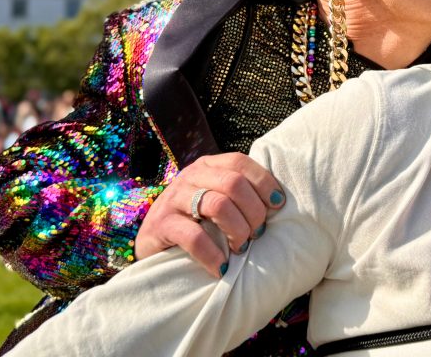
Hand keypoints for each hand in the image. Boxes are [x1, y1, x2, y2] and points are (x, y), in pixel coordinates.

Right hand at [135, 153, 284, 277]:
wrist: (151, 248)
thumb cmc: (195, 224)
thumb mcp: (216, 201)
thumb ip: (239, 195)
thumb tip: (279, 202)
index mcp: (208, 166)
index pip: (241, 163)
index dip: (264, 182)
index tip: (278, 205)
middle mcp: (190, 176)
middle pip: (234, 183)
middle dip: (254, 211)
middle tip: (257, 234)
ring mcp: (173, 198)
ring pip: (218, 205)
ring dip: (238, 230)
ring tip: (241, 248)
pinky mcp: (161, 225)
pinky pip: (194, 237)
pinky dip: (213, 255)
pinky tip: (221, 268)